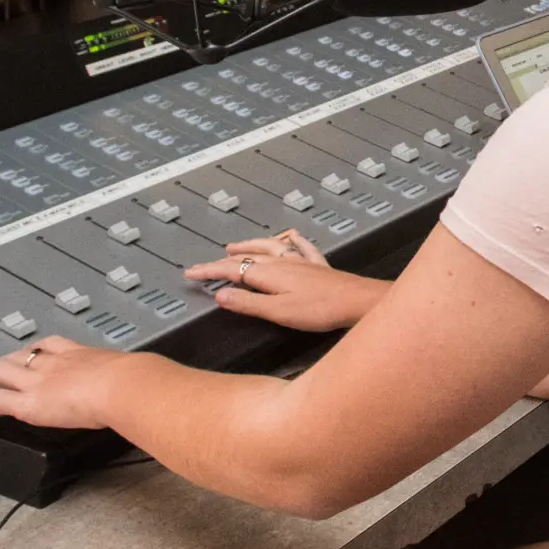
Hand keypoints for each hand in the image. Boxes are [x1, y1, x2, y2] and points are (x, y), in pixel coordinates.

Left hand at [0, 335, 140, 428]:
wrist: (125, 386)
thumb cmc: (139, 383)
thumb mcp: (138, 376)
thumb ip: (136, 382)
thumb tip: (155, 390)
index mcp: (82, 355)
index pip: (54, 347)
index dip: (38, 350)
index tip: (32, 352)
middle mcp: (55, 362)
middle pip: (21, 355)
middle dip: (3, 359)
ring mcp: (38, 380)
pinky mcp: (27, 402)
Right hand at [187, 236, 389, 331]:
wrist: (358, 302)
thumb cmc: (321, 309)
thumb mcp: (279, 312)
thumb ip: (248, 303)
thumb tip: (220, 295)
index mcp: (270, 274)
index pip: (231, 270)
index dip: (209, 272)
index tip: (190, 273)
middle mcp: (284, 262)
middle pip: (246, 257)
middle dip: (222, 260)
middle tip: (204, 265)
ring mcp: (301, 261)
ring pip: (270, 246)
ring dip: (250, 245)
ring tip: (234, 246)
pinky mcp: (318, 266)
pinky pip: (301, 247)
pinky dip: (290, 240)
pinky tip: (290, 236)